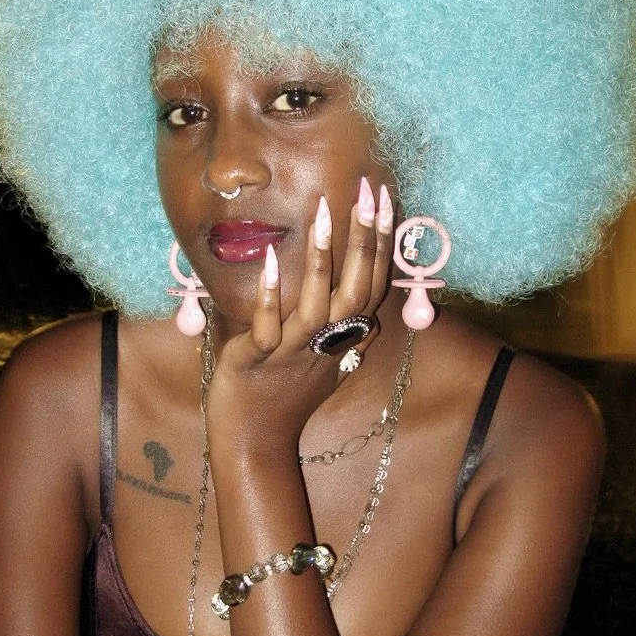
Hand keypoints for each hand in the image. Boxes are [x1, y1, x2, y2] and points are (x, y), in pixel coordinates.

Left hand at [205, 179, 394, 449]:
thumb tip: (373, 325)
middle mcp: (325, 342)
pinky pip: (267, 326)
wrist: (254, 442)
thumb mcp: (327, 368)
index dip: (380, 242)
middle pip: (356, 288)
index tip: (382, 198)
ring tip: (323, 214)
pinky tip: (267, 260)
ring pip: (316, 303)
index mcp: (342, 338)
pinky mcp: (258, 360)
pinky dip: (269, 296)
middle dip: (364, 239)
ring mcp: (292, 351)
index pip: (372, 284)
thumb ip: (350, 342)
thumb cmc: (287, 401)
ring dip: (321, 259)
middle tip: (367, 193)